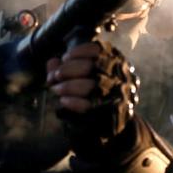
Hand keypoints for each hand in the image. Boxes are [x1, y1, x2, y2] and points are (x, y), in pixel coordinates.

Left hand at [46, 40, 139, 159]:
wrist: (113, 122)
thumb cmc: (95, 93)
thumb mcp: (84, 76)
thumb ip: (67, 67)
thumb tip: (51, 62)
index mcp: (116, 63)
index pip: (98, 50)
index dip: (79, 52)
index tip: (65, 57)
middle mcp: (120, 77)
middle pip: (90, 67)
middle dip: (67, 70)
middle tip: (55, 76)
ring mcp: (117, 95)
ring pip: (88, 86)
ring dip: (66, 86)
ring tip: (56, 89)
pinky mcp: (110, 114)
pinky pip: (87, 106)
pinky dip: (72, 102)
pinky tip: (64, 101)